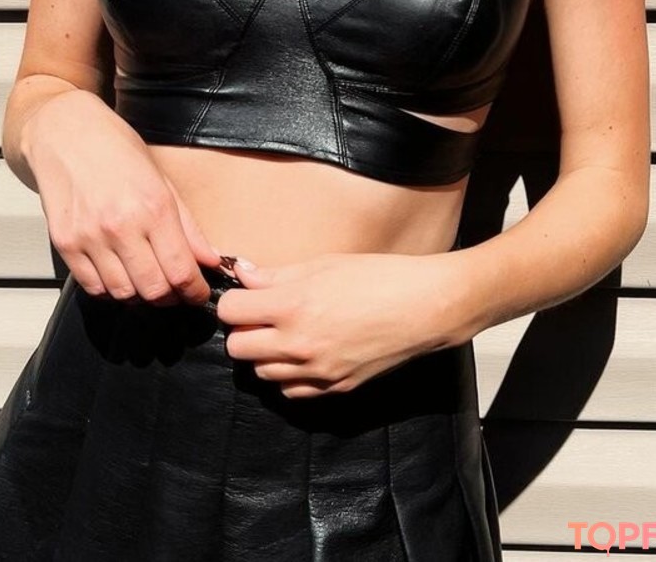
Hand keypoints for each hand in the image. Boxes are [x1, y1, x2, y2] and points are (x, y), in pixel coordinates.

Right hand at [23, 94, 222, 307]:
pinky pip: (93, 287)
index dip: (194, 292)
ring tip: (146, 281)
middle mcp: (121, 225)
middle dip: (170, 298)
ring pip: (123, 294)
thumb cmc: (115, 147)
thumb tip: (210, 260)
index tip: (197, 293)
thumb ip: (187, 226)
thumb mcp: (161, 179)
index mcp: (153, 206)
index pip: (181, 272)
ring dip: (140, 296)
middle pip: (153, 291)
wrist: (64, 131)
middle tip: (175, 291)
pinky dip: (110, 290)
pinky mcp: (64, 244)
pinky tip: (119, 275)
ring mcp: (89, 237)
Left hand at [216, 253, 447, 399]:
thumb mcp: (323, 264)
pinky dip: (288, 375)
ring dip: (264, 354)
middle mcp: (299, 344)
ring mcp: (317, 371)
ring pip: (262, 373)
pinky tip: (303, 355)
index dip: (233, 301)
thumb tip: (243, 276)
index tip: (244, 295)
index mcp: (293, 306)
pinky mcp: (334, 388)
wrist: (424, 308)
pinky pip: (291, 391)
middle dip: (243, 330)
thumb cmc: (377, 276)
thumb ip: (277, 275)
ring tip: (284, 333)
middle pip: (237, 349)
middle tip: (260, 315)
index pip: (231, 312)